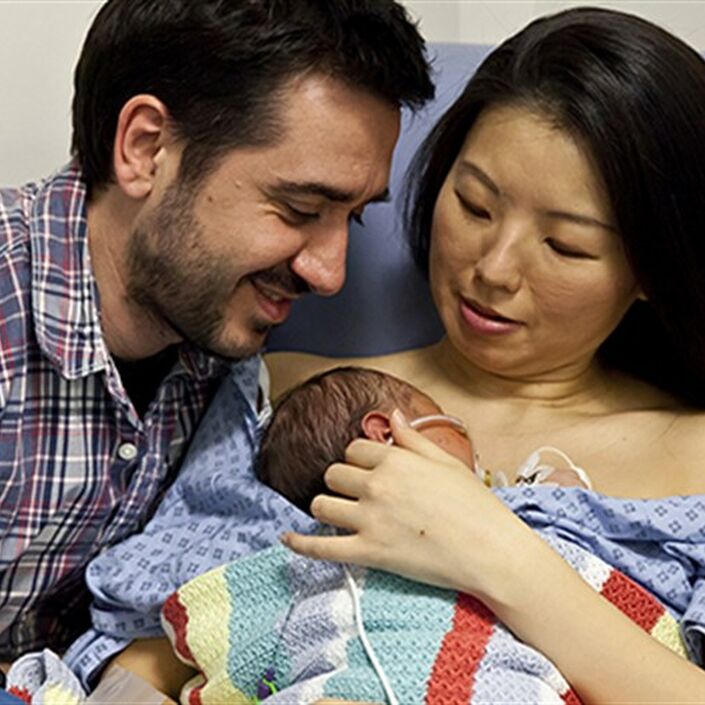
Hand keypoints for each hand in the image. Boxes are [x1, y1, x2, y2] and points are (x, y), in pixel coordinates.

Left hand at [282, 410, 529, 596]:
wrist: (491, 551)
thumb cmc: (475, 506)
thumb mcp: (446, 462)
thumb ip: (413, 439)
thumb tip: (393, 415)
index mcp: (396, 460)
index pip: (354, 449)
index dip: (358, 459)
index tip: (367, 469)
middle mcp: (377, 485)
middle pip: (334, 474)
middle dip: (341, 481)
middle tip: (355, 492)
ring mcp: (370, 520)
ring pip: (323, 505)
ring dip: (326, 506)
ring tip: (335, 511)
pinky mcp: (369, 553)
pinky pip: (322, 548)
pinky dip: (300, 543)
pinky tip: (287, 538)